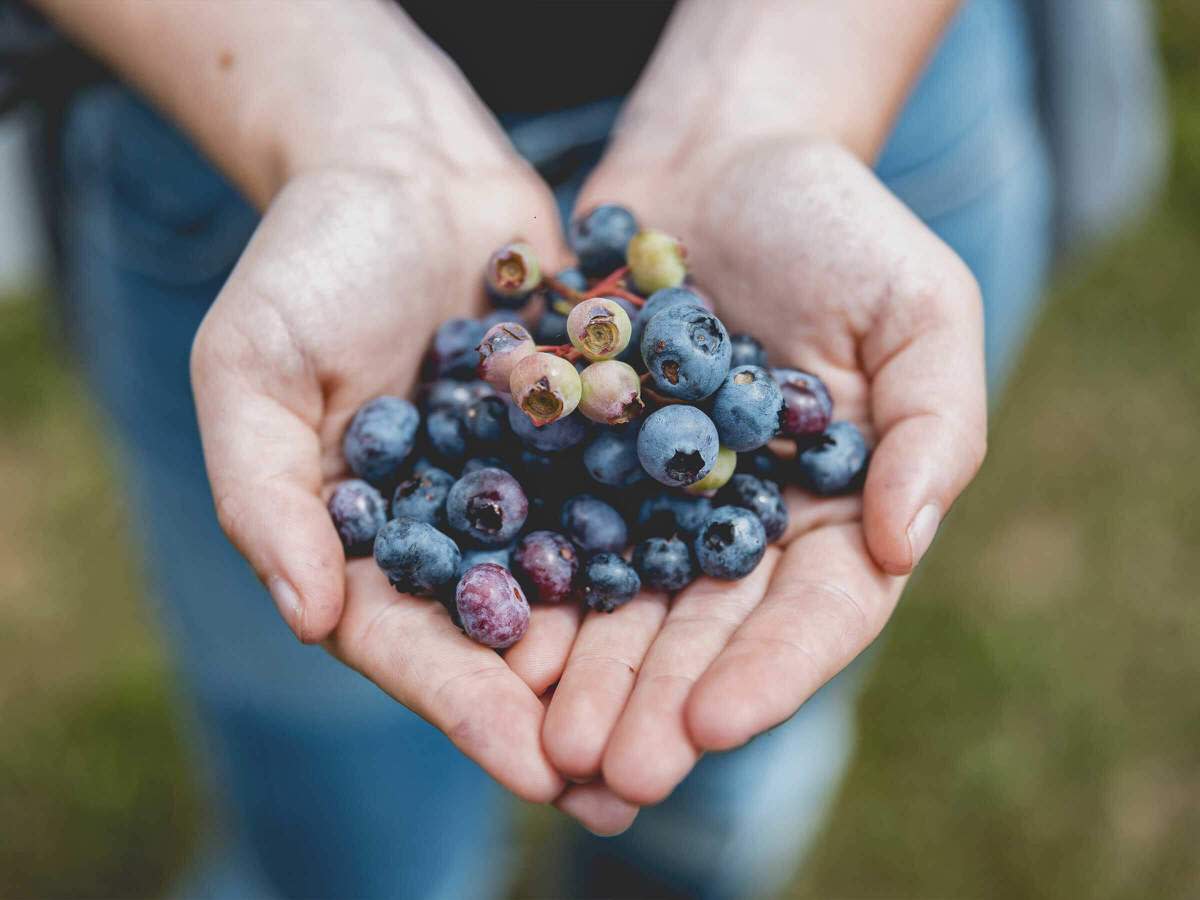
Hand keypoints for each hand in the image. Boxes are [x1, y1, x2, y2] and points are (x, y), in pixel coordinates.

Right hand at [191, 147, 635, 833]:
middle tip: (630, 783)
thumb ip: (264, 490)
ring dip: (631, 656)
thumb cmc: (307, 260)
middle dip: (565, 711)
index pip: (410, 642)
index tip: (532, 765)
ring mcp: (528, 482)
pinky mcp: (591, 432)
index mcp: (364, 536)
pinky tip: (728, 595)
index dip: (465, 706)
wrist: (408, 167)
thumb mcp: (252, 365)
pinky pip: (633, 497)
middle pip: (508, 638)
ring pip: (583, 586)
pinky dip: (672, 544)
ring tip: (692, 723)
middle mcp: (453, 525)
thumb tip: (304, 617)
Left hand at [542, 138, 986, 804]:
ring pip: (627, 605)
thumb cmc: (840, 225)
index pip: (818, 612)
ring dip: (589, 676)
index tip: (714, 728)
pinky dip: (533, 591)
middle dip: (661, 702)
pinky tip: (497, 646)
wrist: (721, 158)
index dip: (771, 674)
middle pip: (709, 631)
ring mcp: (661, 499)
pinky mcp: (587, 460)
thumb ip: (932, 425)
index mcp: (839, 508)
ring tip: (547, 741)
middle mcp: (747, 524)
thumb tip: (907, 543)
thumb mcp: (918, 308)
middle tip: (611, 772)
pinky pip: (558, 535)